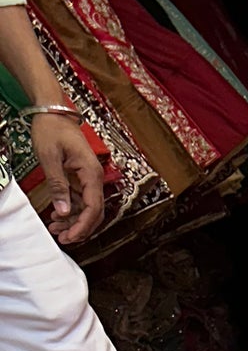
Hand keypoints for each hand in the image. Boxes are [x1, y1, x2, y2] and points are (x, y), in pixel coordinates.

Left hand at [31, 114, 104, 244]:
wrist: (52, 112)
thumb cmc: (52, 128)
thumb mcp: (50, 157)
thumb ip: (58, 185)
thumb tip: (64, 210)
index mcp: (91, 173)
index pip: (93, 208)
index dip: (83, 226)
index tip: (71, 237)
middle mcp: (94, 178)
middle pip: (94, 213)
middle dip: (79, 228)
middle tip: (62, 238)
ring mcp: (88, 179)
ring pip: (87, 209)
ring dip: (73, 221)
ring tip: (56, 228)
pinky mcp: (81, 178)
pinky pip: (80, 200)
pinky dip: (70, 210)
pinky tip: (57, 215)